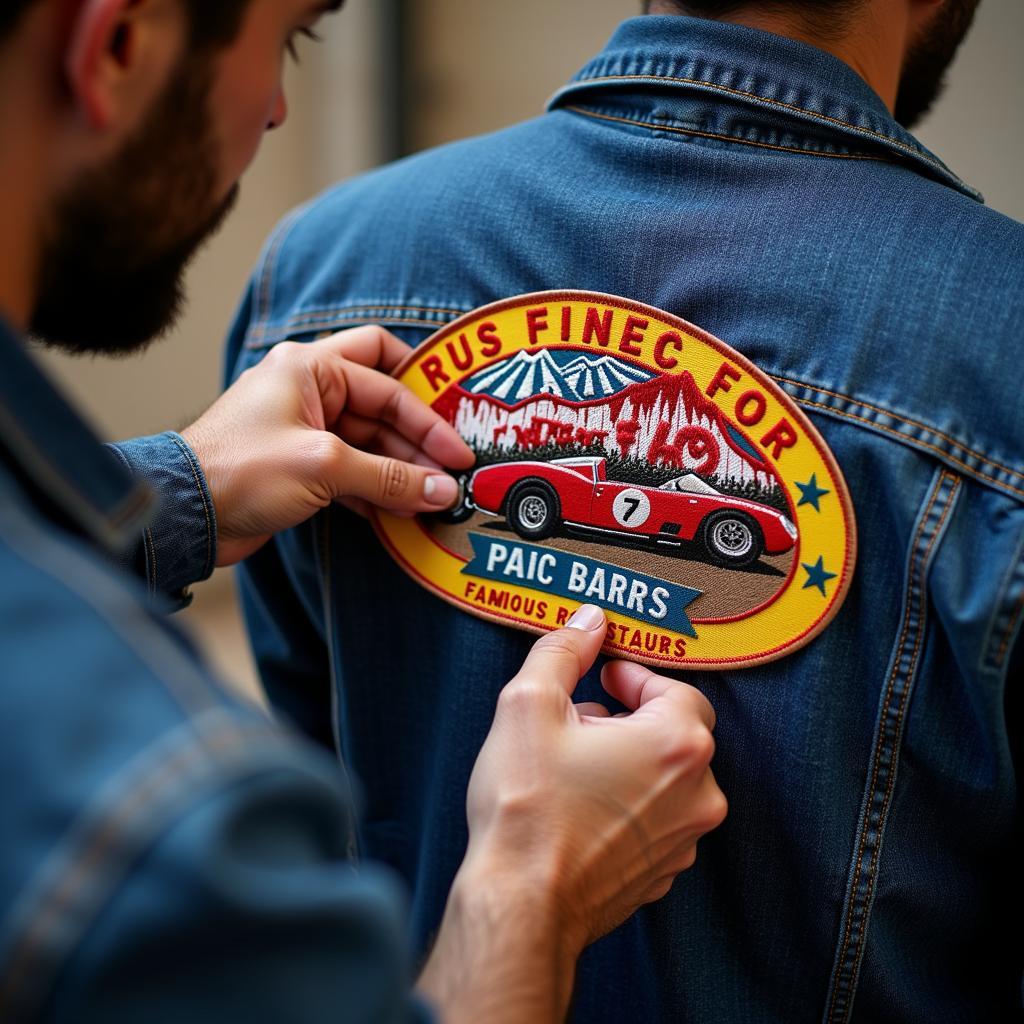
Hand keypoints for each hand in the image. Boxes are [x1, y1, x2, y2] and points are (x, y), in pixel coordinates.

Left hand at [180, 326, 474, 564]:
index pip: (386, 375)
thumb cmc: (240, 471)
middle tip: (450, 478)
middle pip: (382, 408)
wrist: (183, 514)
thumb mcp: (324, 467)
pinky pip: (351, 471)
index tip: (456, 449)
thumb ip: (388, 477)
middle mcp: (308, 391)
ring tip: (432, 501)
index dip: (428, 413)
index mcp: (309, 367)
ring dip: (400, 472)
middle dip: (417, 445)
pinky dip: (376, 490)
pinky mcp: (299, 466)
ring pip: (369, 444)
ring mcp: (304, 430)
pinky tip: (401, 512)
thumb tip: (441, 490)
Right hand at [418, 607, 726, 1022]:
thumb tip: (588, 621)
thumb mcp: (530, 703)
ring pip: (666, 778)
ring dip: (630, 761)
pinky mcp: (662, 872)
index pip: (677, 688)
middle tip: (582, 717)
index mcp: (677, 744)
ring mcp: (683, 840)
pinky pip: (656, 819)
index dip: (637, 677)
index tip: (605, 674)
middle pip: (676, 733)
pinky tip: (581, 805)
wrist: (521, 904)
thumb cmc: (527, 808)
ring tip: (575, 764)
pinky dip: (629, 804)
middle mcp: (697, 794)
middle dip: (630, 717)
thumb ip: (565, 649)